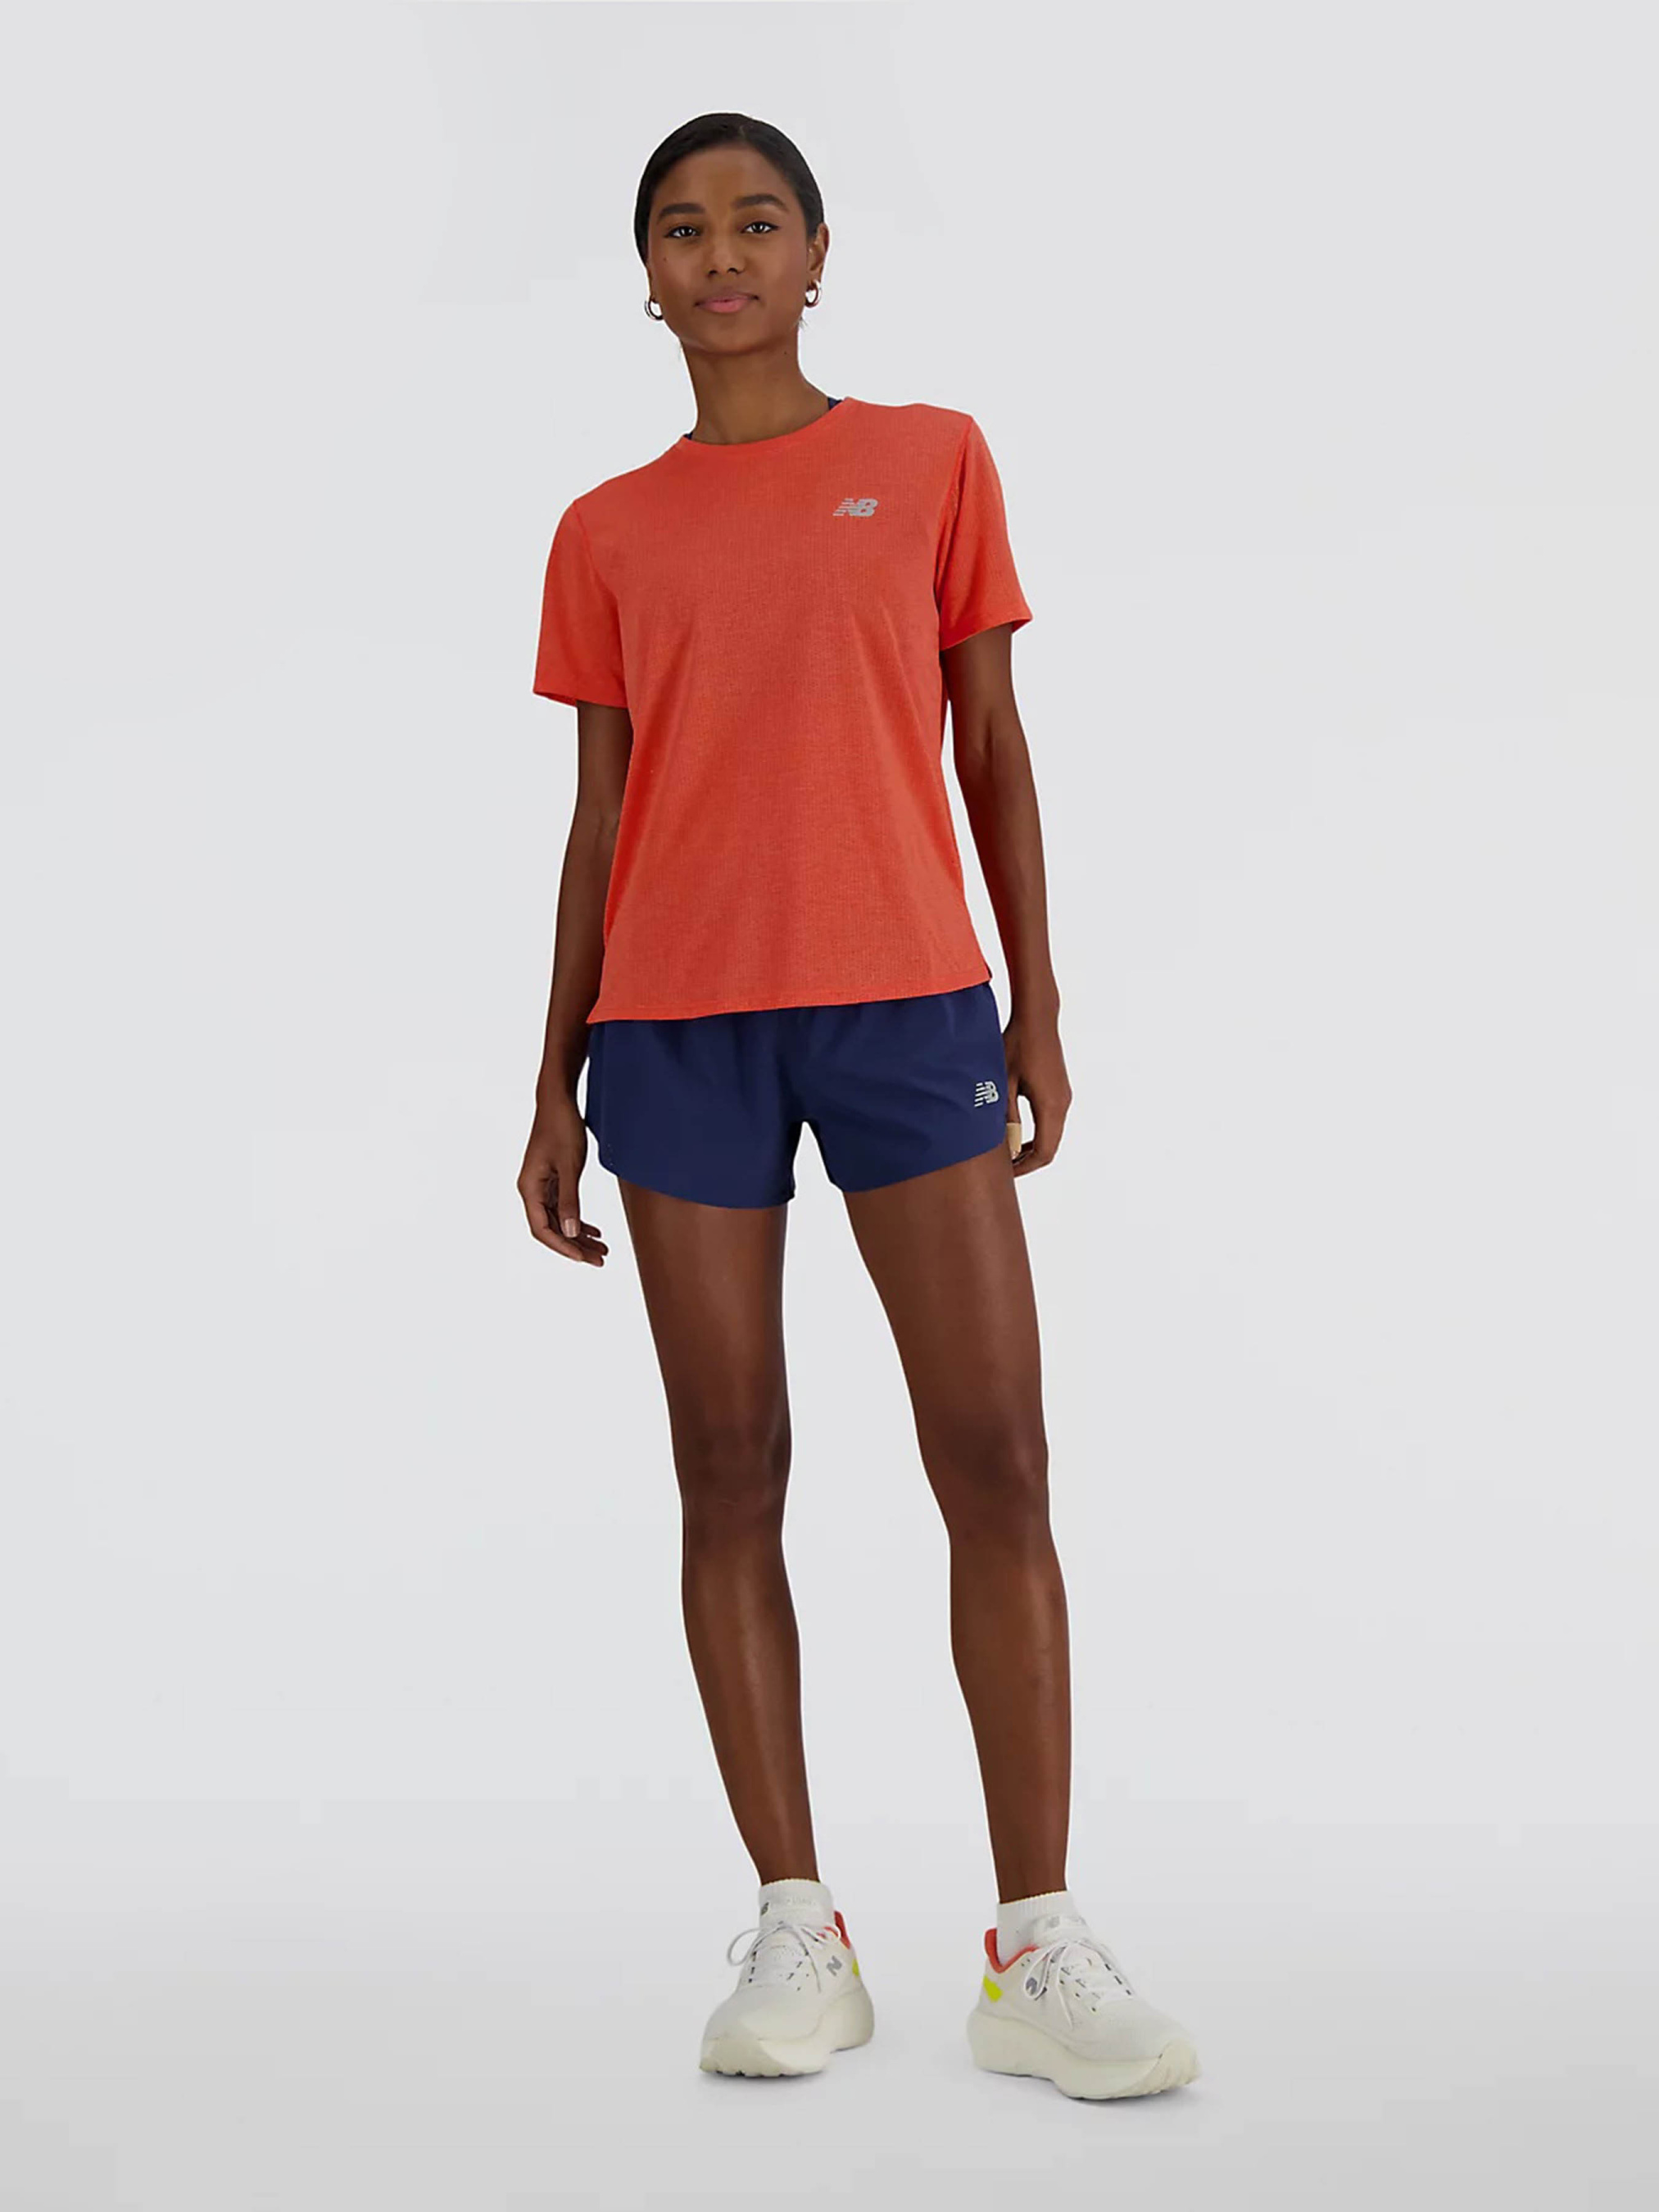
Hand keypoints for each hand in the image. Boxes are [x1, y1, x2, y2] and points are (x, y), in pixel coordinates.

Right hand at [518, 1094, 609, 1264]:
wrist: (558, 1101)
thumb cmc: (561, 1128)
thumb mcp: (569, 1166)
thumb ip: (570, 1199)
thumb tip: (571, 1232)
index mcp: (529, 1188)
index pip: (542, 1229)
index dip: (563, 1246)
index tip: (584, 1257)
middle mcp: (531, 1190)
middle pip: (552, 1229)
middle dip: (576, 1246)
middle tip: (600, 1259)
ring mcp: (541, 1186)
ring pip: (560, 1220)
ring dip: (580, 1236)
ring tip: (603, 1249)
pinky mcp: (552, 1180)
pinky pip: (564, 1208)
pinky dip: (579, 1220)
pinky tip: (595, 1230)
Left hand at [1002, 1011, 1071, 1175]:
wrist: (1037, 1018)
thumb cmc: (1016, 1046)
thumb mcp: (1003, 1083)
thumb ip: (1006, 1116)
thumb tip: (1004, 1147)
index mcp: (1050, 1106)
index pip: (1043, 1152)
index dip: (1024, 1168)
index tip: (1004, 1174)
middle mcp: (1062, 1104)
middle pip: (1050, 1147)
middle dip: (1027, 1161)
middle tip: (1003, 1168)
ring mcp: (1064, 1096)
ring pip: (1051, 1135)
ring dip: (1031, 1147)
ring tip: (1006, 1152)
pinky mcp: (1060, 1089)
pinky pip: (1051, 1121)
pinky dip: (1036, 1133)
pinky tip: (1016, 1130)